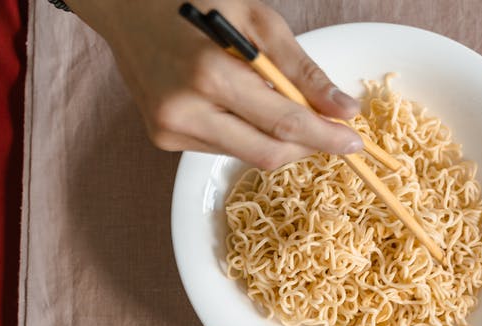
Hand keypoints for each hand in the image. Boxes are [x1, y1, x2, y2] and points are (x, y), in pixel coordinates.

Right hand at [67, 0, 361, 167]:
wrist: (126, 8)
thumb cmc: (196, 1)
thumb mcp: (257, 20)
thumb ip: (302, 70)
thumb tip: (344, 110)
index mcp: (209, 74)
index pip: (283, 124)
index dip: (325, 137)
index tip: (355, 142)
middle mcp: (185, 111)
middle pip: (267, 153)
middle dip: (306, 146)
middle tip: (333, 132)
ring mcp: (170, 130)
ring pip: (246, 154)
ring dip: (276, 138)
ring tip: (280, 103)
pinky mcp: (163, 139)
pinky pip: (223, 147)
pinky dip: (246, 132)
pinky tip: (240, 102)